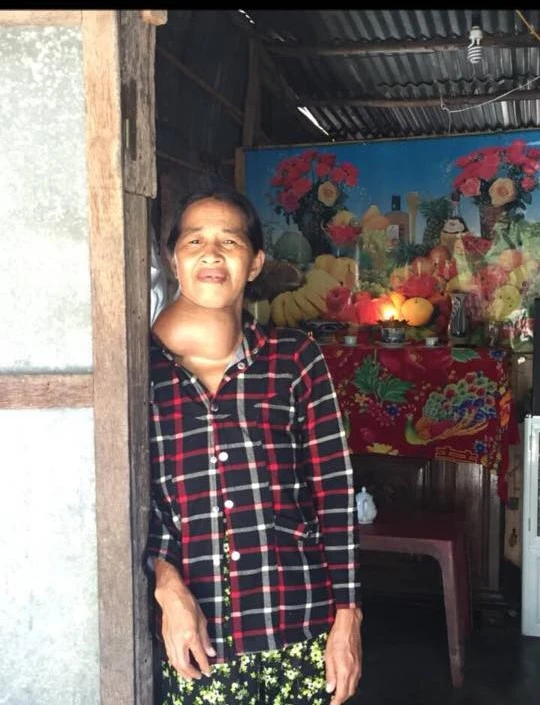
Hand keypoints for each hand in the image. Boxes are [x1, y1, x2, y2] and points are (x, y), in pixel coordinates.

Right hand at [154, 561, 215, 680]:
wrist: (171, 596)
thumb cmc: (188, 603)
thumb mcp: (202, 619)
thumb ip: (205, 638)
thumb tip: (211, 652)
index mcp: (190, 635)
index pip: (199, 656)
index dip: (204, 666)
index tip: (209, 672)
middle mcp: (179, 641)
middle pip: (184, 664)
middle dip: (192, 673)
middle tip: (199, 677)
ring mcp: (170, 640)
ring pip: (175, 662)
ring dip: (182, 671)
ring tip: (189, 676)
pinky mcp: (165, 638)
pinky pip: (170, 655)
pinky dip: (175, 663)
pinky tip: (179, 664)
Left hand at [324, 607, 362, 704]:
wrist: (349, 625)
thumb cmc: (337, 638)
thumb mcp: (328, 656)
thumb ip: (330, 674)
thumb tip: (329, 688)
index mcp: (344, 671)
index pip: (341, 694)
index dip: (336, 702)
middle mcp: (353, 672)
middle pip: (349, 693)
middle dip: (341, 699)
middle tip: (333, 700)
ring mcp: (358, 668)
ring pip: (353, 687)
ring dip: (346, 692)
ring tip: (337, 692)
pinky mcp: (360, 663)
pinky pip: (356, 679)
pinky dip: (350, 684)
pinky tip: (344, 680)